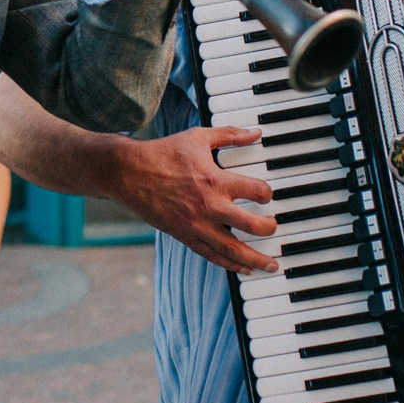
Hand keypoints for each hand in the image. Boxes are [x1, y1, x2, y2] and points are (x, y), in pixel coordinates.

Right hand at [108, 127, 282, 274]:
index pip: (256, 192)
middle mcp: (209, 206)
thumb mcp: (198, 138)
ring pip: (233, 249)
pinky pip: (211, 255)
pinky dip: (230, 265)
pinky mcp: (184, 236)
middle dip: (269, 229)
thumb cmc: (163, 153)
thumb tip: (256, 132)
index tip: (267, 195)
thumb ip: (229, 135)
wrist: (128, 172)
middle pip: (251, 225)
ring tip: (271, 265)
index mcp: (215, 181)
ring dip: (256, 259)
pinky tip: (244, 269)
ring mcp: (196, 225)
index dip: (268, 194)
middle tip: (275, 228)